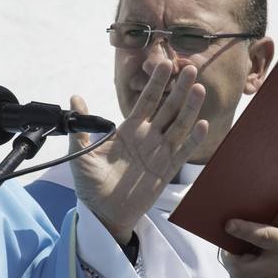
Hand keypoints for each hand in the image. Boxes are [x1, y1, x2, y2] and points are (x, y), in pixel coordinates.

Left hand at [69, 60, 208, 243]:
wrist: (101, 212)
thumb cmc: (91, 183)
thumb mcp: (82, 153)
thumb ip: (82, 127)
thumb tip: (76, 98)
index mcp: (129, 130)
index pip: (146, 101)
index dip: (155, 84)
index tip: (162, 65)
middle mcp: (147, 137)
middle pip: (167, 109)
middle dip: (178, 89)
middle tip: (189, 68)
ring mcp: (159, 153)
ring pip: (178, 126)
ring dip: (189, 108)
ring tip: (198, 89)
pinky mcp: (166, 171)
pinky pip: (182, 152)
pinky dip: (193, 140)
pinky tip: (202, 125)